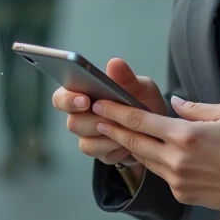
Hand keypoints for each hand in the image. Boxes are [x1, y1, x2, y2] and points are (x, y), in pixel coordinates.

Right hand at [52, 59, 167, 177]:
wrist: (158, 130)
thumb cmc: (144, 103)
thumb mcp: (141, 87)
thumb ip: (126, 78)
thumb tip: (114, 63)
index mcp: (84, 95)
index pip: (61, 97)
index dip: (68, 100)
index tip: (85, 100)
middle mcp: (81, 117)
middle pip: (72, 123)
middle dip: (94, 122)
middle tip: (112, 118)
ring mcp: (89, 137)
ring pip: (86, 143)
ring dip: (108, 137)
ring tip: (126, 130)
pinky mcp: (100, 154)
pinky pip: (102, 156)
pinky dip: (117, 149)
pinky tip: (129, 143)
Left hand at [93, 95, 219, 214]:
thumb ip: (194, 107)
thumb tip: (173, 103)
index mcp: (186, 135)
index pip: (141, 120)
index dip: (117, 111)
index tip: (102, 103)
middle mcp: (176, 159)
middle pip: (134, 141)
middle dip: (113, 128)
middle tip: (97, 117)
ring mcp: (177, 180)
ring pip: (145, 159)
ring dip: (130, 145)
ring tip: (116, 132)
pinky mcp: (182, 194)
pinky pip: (161, 174)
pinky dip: (153, 161)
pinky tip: (150, 152)